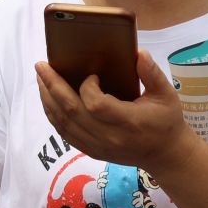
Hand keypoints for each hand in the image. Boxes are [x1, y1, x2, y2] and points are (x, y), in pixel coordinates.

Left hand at [36, 50, 193, 176]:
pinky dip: (53, 115)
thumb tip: (138, 52)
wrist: (165, 155)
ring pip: (63, 123)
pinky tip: (48, 99)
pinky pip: (64, 133)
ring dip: (48, 99)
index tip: (92, 75)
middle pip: (72, 112)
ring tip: (40, 79)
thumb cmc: (166, 121)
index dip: (88, 88)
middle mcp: (110, 137)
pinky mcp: (92, 150)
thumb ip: (152, 74)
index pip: (96, 105)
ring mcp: (98, 146)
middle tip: (41, 66)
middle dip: (53, 86)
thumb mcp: (167, 95)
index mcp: (129, 122)